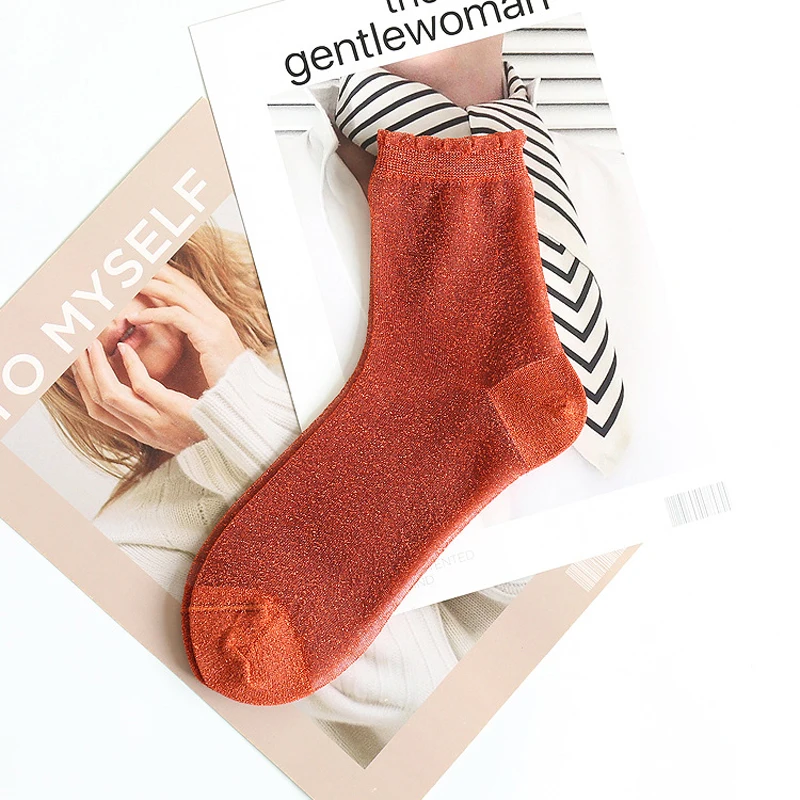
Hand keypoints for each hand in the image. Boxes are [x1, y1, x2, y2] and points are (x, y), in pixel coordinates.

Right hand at [73, 339, 205, 454]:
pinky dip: (130, 367)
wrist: (234, 443)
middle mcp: (142, 428)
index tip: (76, 363)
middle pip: (97, 401)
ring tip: (91, 344)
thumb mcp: (172, 422)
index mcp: (139, 431)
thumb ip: (153, 407)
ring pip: (111, 395)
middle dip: (81, 373)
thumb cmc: (205, 428)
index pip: (97, 410)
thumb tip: (137, 386)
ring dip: (97, 367)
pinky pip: (143, 388)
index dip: (82, 386)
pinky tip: (127, 350)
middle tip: (75, 346)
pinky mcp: (174, 411)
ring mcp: (156, 421)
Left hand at [128, 265, 244, 386]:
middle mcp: (214, 315)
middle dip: (153, 272)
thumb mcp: (204, 354)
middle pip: (180, 282)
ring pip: (176, 293)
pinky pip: (176, 316)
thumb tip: (172, 333)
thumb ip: (191, 338)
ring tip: (123, 289)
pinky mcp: (208, 337)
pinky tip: (134, 319)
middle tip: (127, 269)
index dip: (164, 275)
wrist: (242, 396)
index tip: (140, 271)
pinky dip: (153, 314)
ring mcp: (213, 324)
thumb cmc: (221, 381)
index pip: (187, 286)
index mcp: (213, 317)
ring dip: (148, 287)